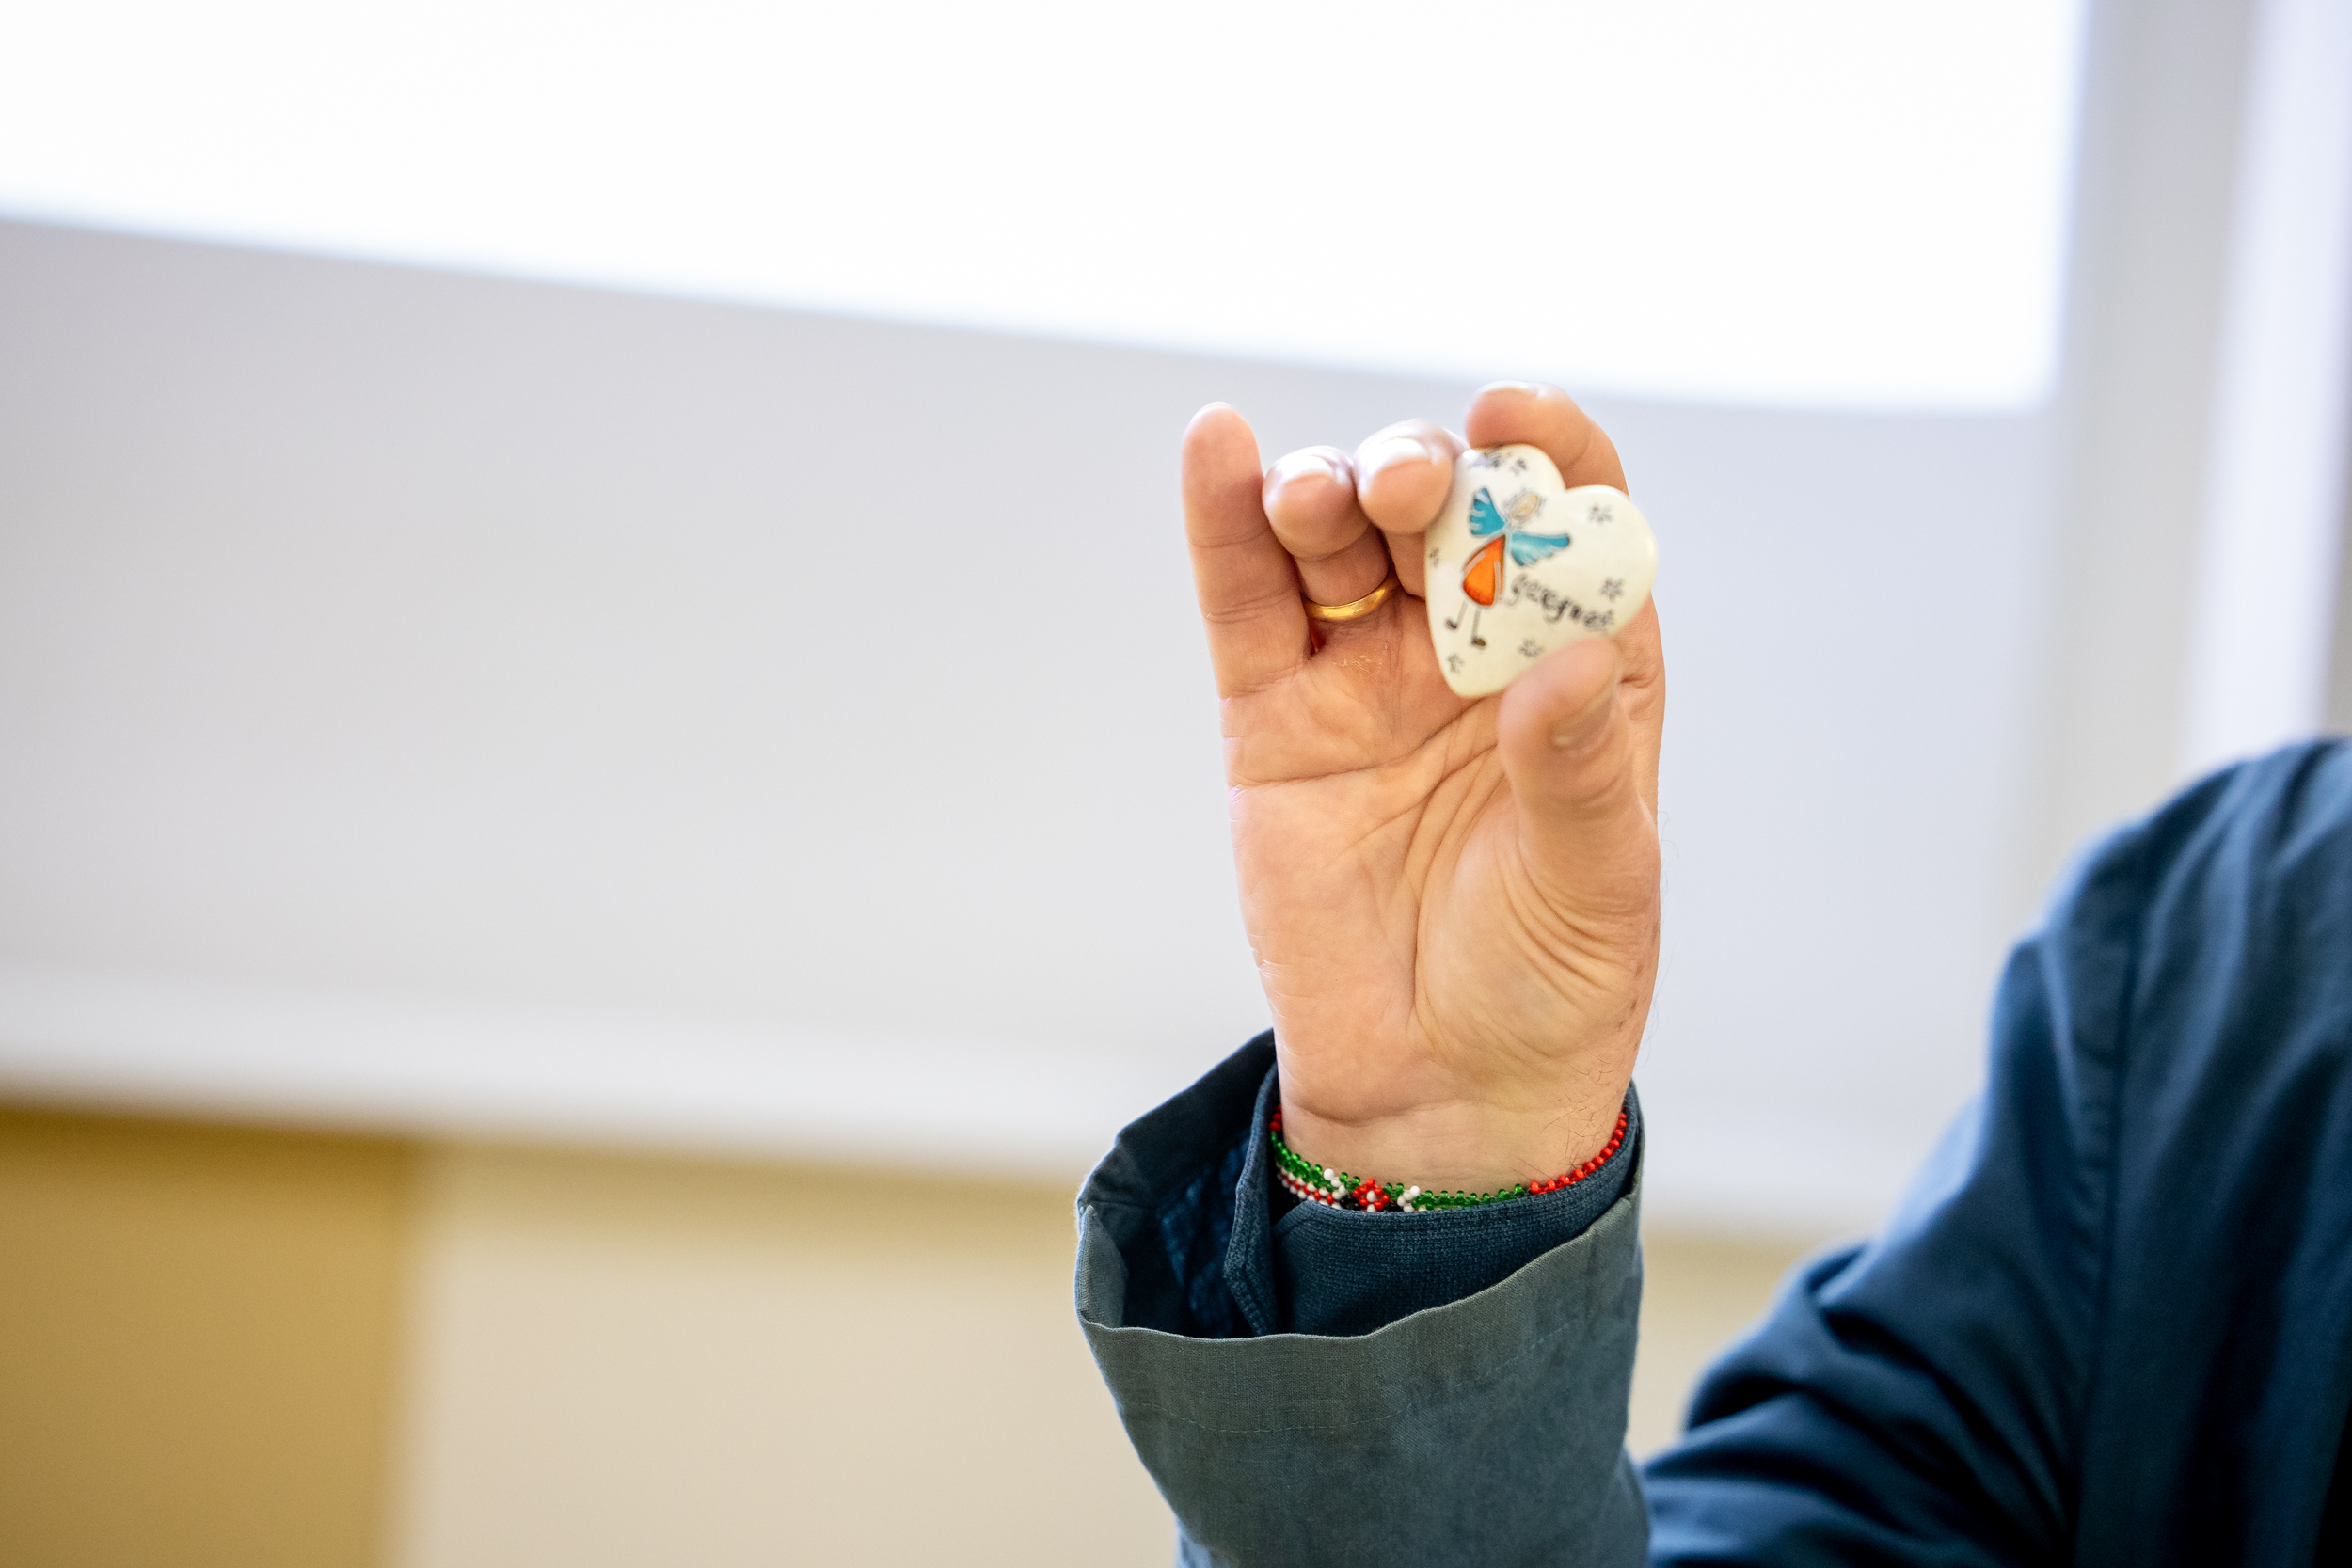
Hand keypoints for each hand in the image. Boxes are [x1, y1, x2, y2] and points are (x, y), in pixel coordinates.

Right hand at [1181, 382, 1663, 1191]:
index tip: (1512, 416)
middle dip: (1423, 470)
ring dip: (1325, 489)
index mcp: (1581, 667)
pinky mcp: (1274, 717)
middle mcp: (1472, 650)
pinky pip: (1248, 605)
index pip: (1576, 522)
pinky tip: (1214, 448)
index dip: (1550, 451)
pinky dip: (1224, 524)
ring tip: (1318, 498)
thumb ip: (1577, 776)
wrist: (1436, 1092)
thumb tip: (1564, 666)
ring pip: (1338, 540)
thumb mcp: (1596, 885)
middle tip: (1409, 484)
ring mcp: (1366, 676)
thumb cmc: (1549, 985)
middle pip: (1445, 511)